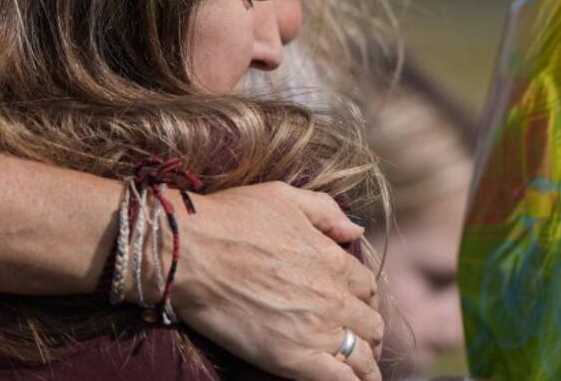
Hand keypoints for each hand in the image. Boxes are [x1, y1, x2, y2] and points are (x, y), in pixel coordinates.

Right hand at [158, 181, 383, 380]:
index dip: (366, 299)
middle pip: (370, 324)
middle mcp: (333, 297)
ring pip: (362, 358)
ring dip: (366, 366)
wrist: (190, 252)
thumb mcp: (284, 196)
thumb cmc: (231, 219)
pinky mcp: (292, 359)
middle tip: (358, 342)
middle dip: (369, 333)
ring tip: (362, 374)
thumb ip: (326, 212)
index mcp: (333, 260)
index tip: (358, 307)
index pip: (368, 287)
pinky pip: (339, 380)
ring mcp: (315, 330)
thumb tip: (355, 229)